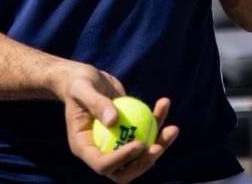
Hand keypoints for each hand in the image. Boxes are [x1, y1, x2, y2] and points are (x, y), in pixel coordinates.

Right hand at [60, 64, 178, 181]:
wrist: (85, 78)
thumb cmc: (78, 83)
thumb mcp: (82, 89)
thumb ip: (96, 103)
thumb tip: (114, 121)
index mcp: (84, 147)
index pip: (103, 165)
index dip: (121, 159)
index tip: (138, 144)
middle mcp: (101, 151)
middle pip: (125, 171)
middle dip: (144, 163)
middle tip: (158, 147)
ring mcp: (116, 144)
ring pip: (141, 156)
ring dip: (159, 145)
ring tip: (173, 129)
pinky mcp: (129, 132)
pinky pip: (146, 132)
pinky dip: (158, 121)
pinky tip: (164, 103)